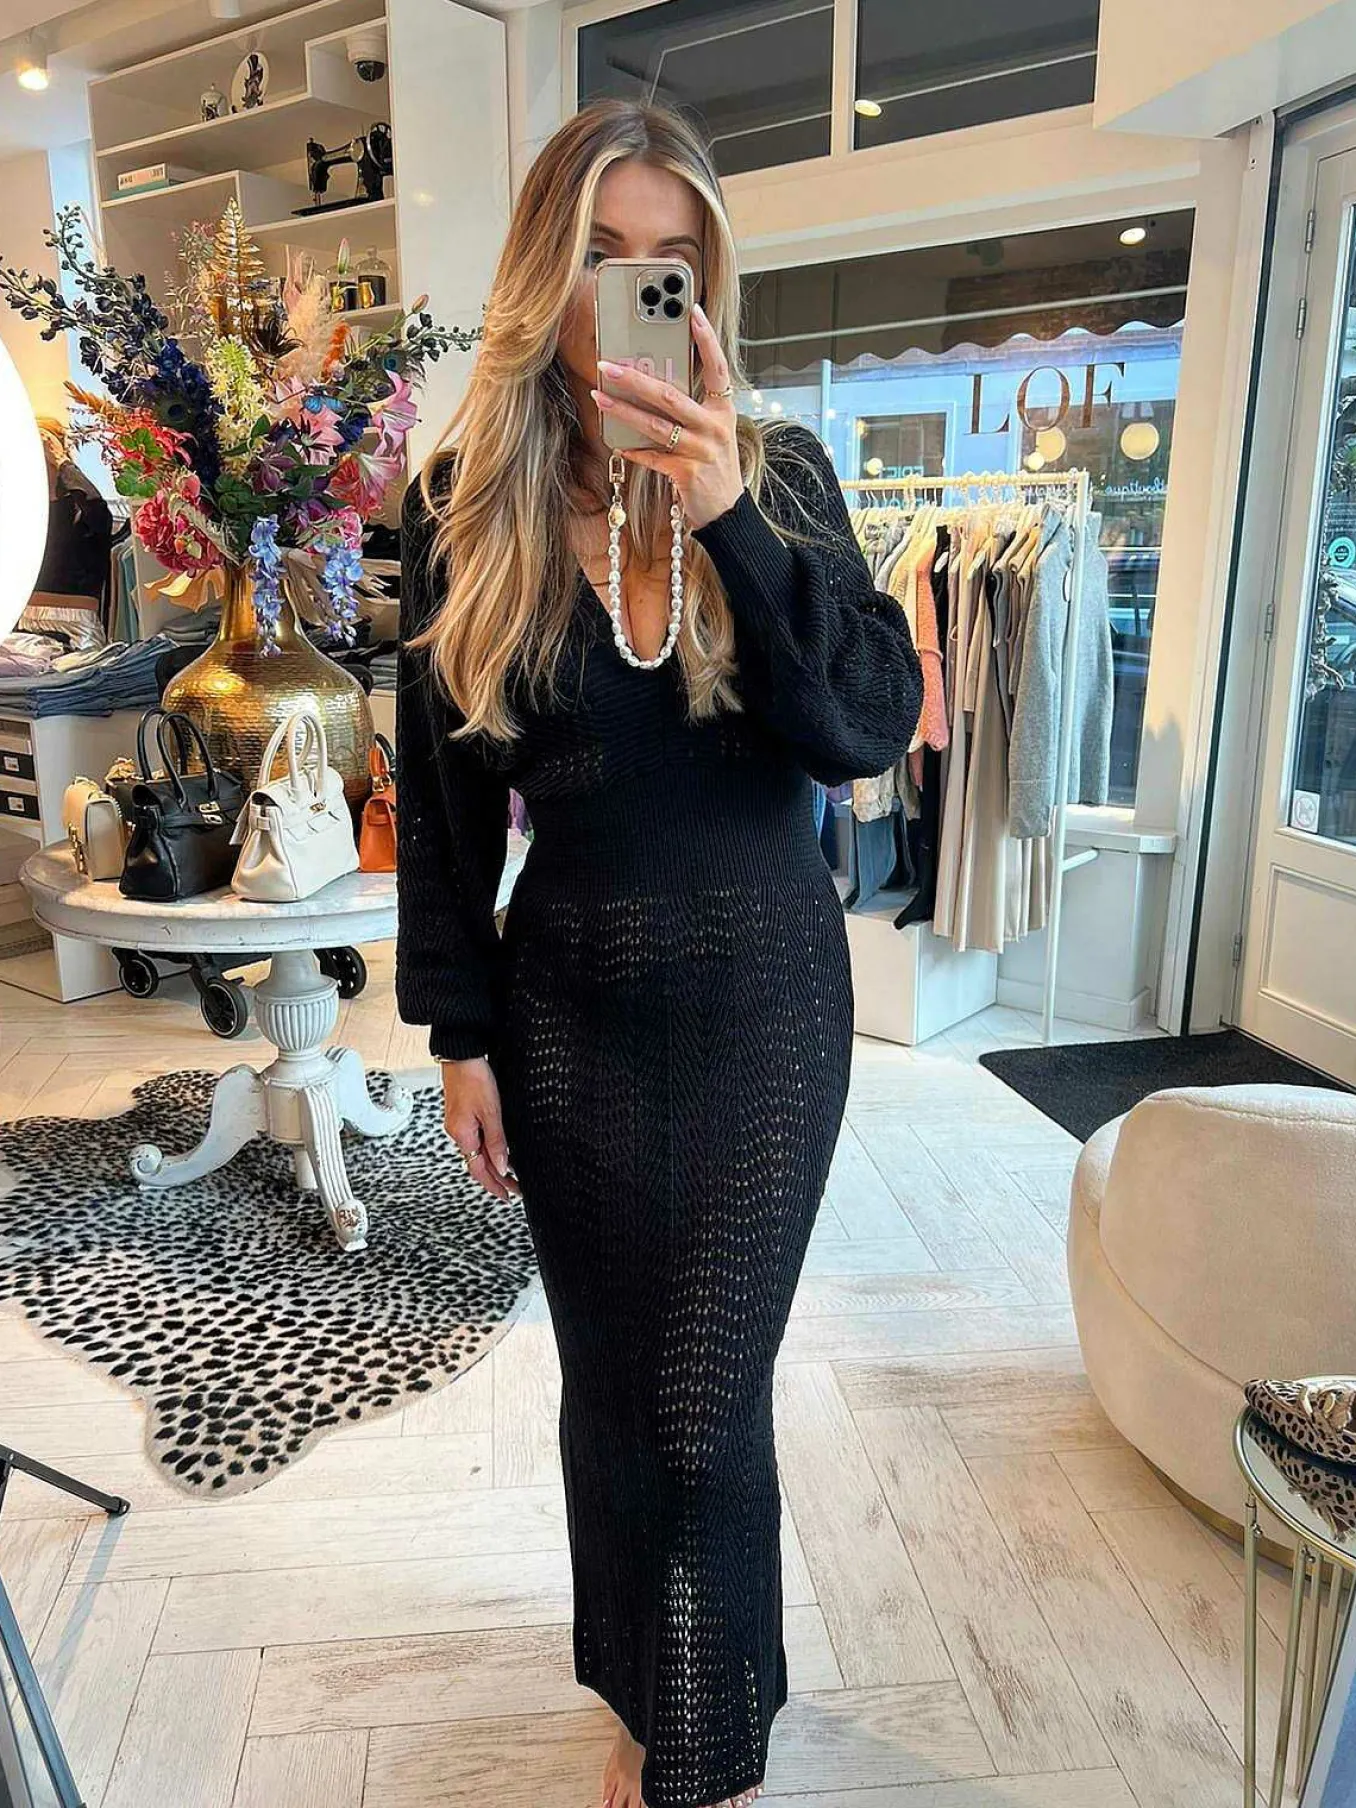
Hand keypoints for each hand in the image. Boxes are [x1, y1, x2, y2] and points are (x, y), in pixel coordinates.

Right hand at [440, 1056, 519, 1200]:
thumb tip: (503, 1167)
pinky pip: (474, 1139)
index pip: (480, 1170)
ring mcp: (458, 1123)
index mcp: (463, 1134)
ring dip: (492, 1165)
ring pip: (476, 1152)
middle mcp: (457, 1132)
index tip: (508, 1197)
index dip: (495, 1186)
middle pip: (477, 1164)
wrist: (461, 1054)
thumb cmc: (474, 1077)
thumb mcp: (491, 1112)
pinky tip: (496, 1150)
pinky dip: (486, 1150)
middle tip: (514, 1190)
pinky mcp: (461, 1114)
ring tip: (509, 1176)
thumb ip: (497, 1141)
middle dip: (496, 1179)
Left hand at [591, 303, 743, 531]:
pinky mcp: (687, 474)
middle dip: (635, 379)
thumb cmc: (714, 467)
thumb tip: (653, 387)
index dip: (706, 340)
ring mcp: (701, 451)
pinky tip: (617, 443)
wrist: (727, 512)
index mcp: (723, 410)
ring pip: (656, 425)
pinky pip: (653, 457)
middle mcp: (714, 428)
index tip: (692, 312)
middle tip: (608, 365)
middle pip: (671, 395)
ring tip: (599, 397)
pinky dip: (634, 450)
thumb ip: (692, 410)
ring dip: (623, 411)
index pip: (717, 368)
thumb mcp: (713, 432)